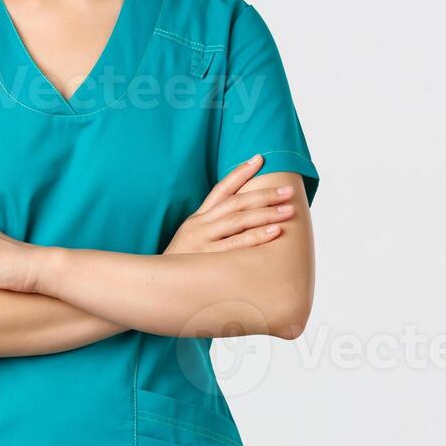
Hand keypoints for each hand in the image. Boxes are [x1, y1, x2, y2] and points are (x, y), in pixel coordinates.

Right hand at [163, 154, 294, 254]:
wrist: (157, 287)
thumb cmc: (181, 267)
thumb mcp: (191, 242)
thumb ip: (213, 231)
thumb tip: (243, 222)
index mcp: (197, 219)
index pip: (220, 189)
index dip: (240, 173)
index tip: (259, 158)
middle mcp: (199, 225)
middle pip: (235, 203)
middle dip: (264, 195)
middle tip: (288, 191)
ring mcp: (202, 240)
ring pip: (237, 220)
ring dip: (266, 213)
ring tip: (288, 210)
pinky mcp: (205, 258)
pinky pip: (236, 245)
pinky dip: (256, 236)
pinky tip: (274, 231)